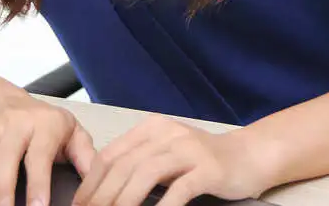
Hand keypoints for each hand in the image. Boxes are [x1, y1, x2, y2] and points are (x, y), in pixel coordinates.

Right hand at [0, 93, 95, 205]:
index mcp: (46, 123)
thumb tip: (99, 180)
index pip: (40, 156)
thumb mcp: (71, 132)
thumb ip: (86, 156)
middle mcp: (17, 123)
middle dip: (5, 193)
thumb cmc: (44, 123)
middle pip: (6, 160)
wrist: (4, 100)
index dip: (38, 184)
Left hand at [73, 115, 272, 205]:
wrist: (248, 156)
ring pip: (147, 173)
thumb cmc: (204, 161)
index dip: (90, 183)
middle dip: (101, 195)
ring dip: (124, 200)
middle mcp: (168, 134)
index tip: (79, 205)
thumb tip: (102, 192)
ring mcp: (189, 150)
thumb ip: (139, 164)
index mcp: (152, 129)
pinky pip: (180, 189)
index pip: (111, 154)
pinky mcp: (208, 168)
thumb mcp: (167, 155)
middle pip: (124, 165)